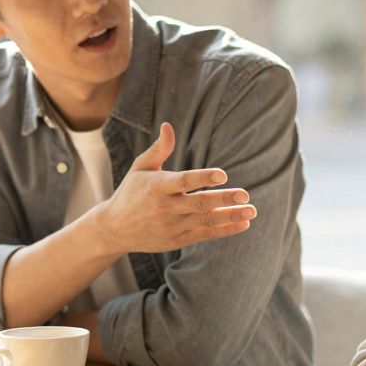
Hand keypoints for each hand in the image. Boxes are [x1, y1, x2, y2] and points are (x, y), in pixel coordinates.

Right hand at [94, 122, 255, 253]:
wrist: (114, 229)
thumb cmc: (131, 192)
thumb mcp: (140, 168)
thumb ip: (159, 149)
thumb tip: (168, 125)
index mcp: (157, 186)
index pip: (184, 182)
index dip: (204, 178)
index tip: (223, 174)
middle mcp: (165, 208)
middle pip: (199, 203)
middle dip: (223, 200)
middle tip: (245, 194)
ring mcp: (172, 226)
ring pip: (205, 221)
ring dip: (230, 216)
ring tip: (251, 210)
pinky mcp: (177, 240)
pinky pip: (205, 235)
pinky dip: (225, 230)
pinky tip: (243, 223)